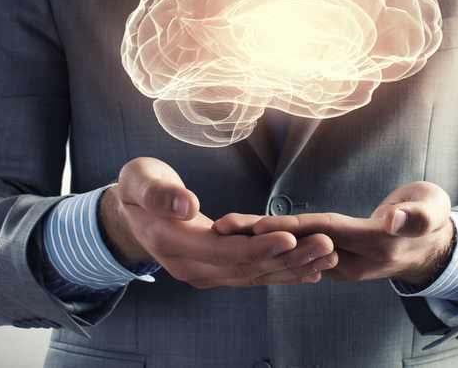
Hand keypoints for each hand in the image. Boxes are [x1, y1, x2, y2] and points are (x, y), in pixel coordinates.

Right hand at [98, 157, 337, 288]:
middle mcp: (191, 267)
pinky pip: (253, 276)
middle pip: (246, 269)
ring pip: (254, 276)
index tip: (290, 236)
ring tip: (328, 256)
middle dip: (289, 259)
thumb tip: (186, 205)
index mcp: (173, 244)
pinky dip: (282, 273)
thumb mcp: (139, 180)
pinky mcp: (216, 270)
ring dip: (293, 269)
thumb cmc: (138, 189)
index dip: (258, 247)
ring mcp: (204, 273)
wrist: (129, 214)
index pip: (223, 251)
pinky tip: (312, 271)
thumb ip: (159, 193)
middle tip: (326, 245)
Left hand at [213, 182, 454, 286]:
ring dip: (259, 241)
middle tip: (221, 227)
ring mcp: (343, 264)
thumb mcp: (432, 209)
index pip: (324, 233)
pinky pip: (299, 251)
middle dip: (259, 235)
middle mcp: (353, 259)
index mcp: (375, 244)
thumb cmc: (432, 217)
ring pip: (295, 249)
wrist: (433, 246)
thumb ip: (416, 215)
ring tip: (223, 230)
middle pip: (300, 243)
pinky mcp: (334, 261)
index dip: (291, 229)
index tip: (257, 225)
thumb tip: (395, 221)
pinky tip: (247, 236)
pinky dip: (273, 243)